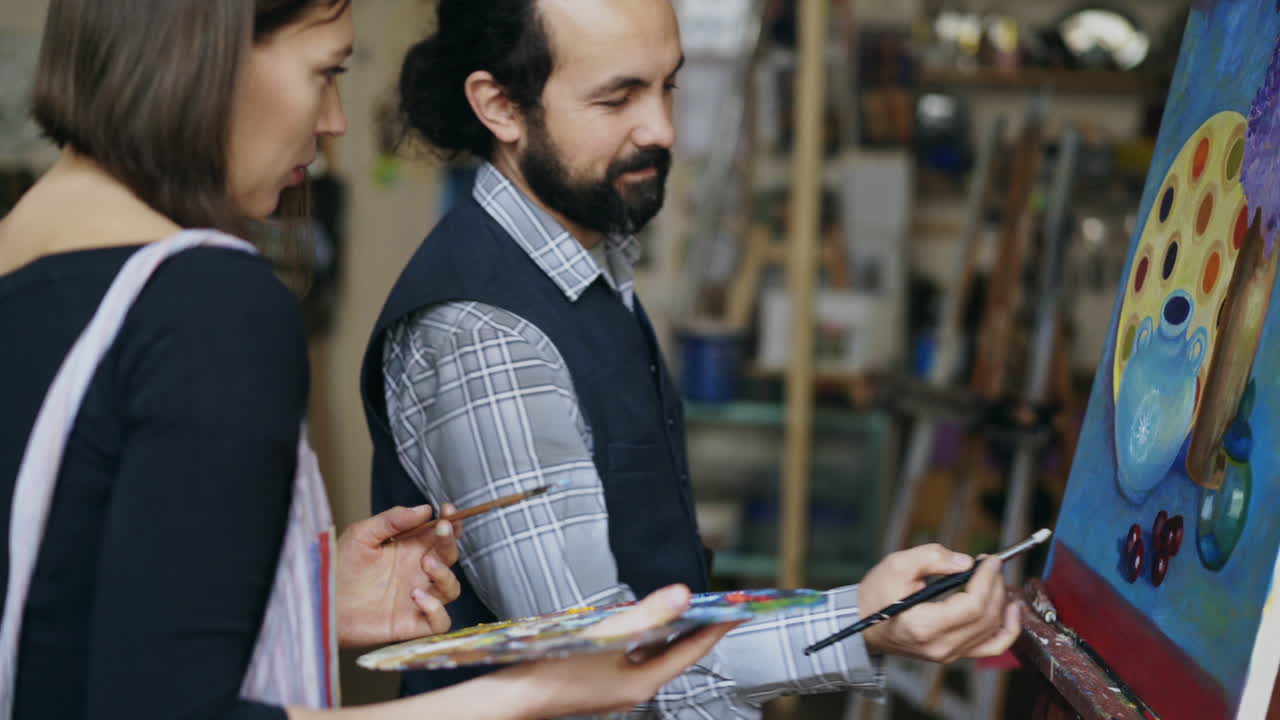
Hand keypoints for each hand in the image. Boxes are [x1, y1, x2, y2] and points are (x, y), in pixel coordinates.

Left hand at [335, 504, 462, 647]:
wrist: (321, 602)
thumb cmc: (338, 567)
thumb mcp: (362, 535)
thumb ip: (392, 520)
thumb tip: (424, 509)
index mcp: (409, 550)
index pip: (439, 535)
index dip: (450, 523)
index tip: (448, 511)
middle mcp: (417, 573)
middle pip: (450, 558)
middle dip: (449, 542)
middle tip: (439, 531)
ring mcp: (417, 599)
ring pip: (451, 588)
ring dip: (445, 575)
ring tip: (426, 564)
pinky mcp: (412, 624)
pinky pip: (441, 622)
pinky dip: (438, 610)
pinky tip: (417, 597)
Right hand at [500, 585, 740, 717]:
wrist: (514, 699)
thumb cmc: (556, 671)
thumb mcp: (606, 637)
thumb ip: (646, 614)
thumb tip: (683, 595)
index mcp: (643, 682)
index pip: (691, 650)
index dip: (716, 627)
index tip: (737, 610)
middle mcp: (635, 688)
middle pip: (676, 654)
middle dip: (697, 628)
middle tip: (717, 606)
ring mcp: (617, 688)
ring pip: (654, 656)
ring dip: (670, 632)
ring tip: (685, 608)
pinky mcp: (601, 683)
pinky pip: (634, 658)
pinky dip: (644, 639)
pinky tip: (638, 623)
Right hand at [858, 544, 1019, 662]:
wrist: (864, 624)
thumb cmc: (877, 595)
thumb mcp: (897, 564)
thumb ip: (933, 557)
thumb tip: (967, 562)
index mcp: (924, 625)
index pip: (972, 606)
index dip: (987, 580)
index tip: (991, 560)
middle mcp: (940, 646)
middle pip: (986, 617)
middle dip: (995, 585)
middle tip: (992, 564)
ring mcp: (949, 655)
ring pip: (993, 631)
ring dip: (1002, 601)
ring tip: (998, 579)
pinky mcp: (954, 655)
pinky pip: (991, 647)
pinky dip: (1008, 629)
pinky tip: (1013, 609)